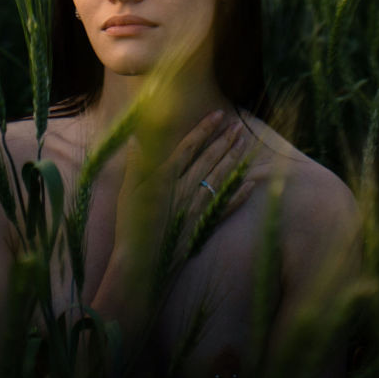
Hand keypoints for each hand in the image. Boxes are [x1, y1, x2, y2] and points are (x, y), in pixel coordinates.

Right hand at [112, 109, 252, 272]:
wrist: (143, 263)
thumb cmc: (131, 226)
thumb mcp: (127, 191)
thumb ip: (136, 163)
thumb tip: (136, 138)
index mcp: (166, 176)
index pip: (189, 146)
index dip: (204, 129)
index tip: (219, 114)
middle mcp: (186, 187)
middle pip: (209, 159)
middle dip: (225, 140)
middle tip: (240, 126)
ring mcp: (198, 206)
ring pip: (220, 177)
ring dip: (234, 159)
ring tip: (245, 144)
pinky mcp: (204, 224)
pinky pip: (226, 206)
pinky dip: (239, 194)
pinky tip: (251, 184)